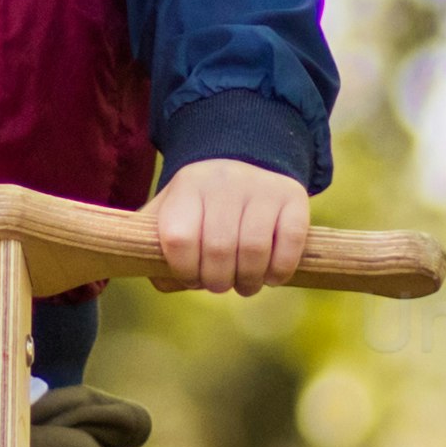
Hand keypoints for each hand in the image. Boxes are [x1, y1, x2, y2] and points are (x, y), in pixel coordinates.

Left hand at [151, 158, 313, 292]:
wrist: (243, 160)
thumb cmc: (199, 206)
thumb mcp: (167, 216)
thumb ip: (152, 250)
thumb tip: (165, 281)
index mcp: (187, 187)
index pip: (179, 239)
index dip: (184, 271)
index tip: (191, 277)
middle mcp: (224, 181)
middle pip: (219, 250)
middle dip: (217, 282)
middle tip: (219, 286)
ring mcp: (261, 186)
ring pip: (254, 250)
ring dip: (248, 281)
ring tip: (244, 285)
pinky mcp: (293, 196)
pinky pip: (290, 243)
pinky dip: (279, 271)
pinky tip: (270, 276)